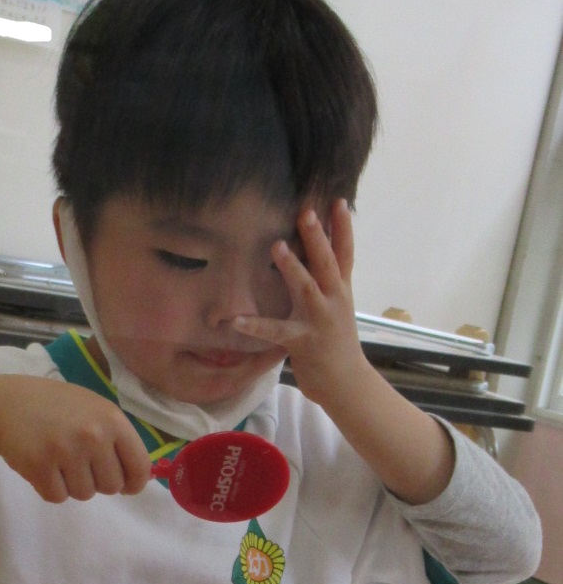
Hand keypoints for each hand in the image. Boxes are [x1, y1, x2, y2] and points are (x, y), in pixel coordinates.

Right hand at [0, 378, 150, 503]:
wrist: (10, 404)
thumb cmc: (59, 409)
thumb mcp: (96, 411)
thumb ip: (119, 441)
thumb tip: (139, 480)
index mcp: (113, 420)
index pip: (139, 467)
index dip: (134, 483)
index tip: (126, 486)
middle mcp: (92, 435)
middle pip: (111, 487)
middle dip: (98, 481)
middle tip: (81, 463)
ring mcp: (65, 451)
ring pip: (84, 494)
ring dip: (73, 484)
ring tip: (60, 461)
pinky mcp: (39, 466)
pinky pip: (57, 497)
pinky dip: (51, 488)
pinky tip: (44, 466)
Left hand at [232, 200, 368, 407]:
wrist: (347, 382)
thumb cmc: (336, 342)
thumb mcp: (337, 306)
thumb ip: (329, 281)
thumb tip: (318, 253)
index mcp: (341, 290)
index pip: (345, 253)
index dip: (343, 228)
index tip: (338, 201)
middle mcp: (334, 300)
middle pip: (329, 263)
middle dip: (318, 238)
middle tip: (306, 212)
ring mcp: (319, 320)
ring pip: (307, 288)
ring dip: (292, 268)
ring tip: (276, 247)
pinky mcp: (303, 341)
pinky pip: (276, 332)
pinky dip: (256, 326)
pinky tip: (235, 321)